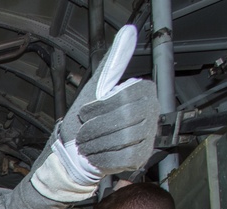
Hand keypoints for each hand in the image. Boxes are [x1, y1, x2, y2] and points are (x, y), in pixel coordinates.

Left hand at [30, 25, 158, 201]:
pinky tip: (95, 154)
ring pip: (123, 140)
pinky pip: (123, 157)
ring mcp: (148, 136)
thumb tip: (128, 33)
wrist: (75, 153)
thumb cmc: (83, 121)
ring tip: (86, 144)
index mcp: (142, 93)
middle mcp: (151, 113)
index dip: (100, 108)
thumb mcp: (96, 88)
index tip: (85, 113)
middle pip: (124, 119)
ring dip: (96, 143)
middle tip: (82, 133)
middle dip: (95, 128)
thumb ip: (113, 62)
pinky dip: (101, 157)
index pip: (125, 98)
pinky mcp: (140, 157)